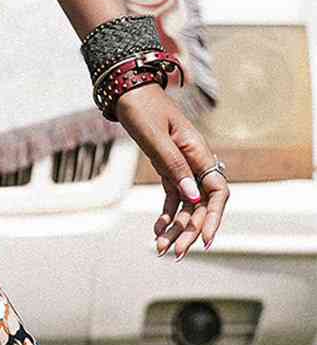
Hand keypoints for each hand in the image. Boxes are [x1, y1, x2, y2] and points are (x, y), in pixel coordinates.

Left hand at [113, 83, 229, 257]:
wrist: (127, 91)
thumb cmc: (142, 109)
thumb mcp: (156, 138)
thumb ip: (174, 167)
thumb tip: (193, 197)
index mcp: (198, 152)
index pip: (217, 191)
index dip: (214, 216)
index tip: (205, 239)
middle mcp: (194, 162)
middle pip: (201, 204)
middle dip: (190, 231)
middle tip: (175, 254)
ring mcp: (182, 167)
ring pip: (186, 205)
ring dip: (176, 228)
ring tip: (161, 249)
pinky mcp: (168, 169)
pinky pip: (173, 198)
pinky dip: (166, 216)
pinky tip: (156, 230)